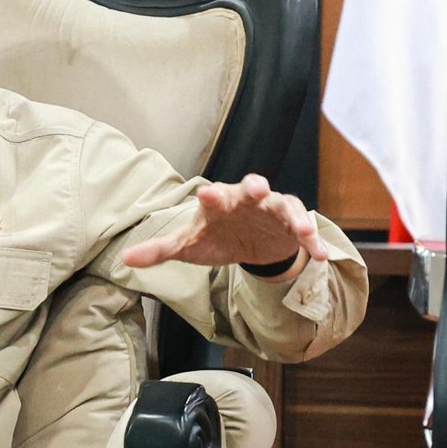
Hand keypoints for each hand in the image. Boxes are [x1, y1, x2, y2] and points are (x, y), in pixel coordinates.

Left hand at [120, 174, 326, 276]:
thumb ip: (160, 251)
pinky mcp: (292, 224)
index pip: (214, 196)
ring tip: (303, 228)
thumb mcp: (188, 246)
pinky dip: (312, 240)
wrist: (249, 246)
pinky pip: (304, 230)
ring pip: (284, 205)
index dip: (211, 196)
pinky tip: (320, 255)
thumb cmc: (215, 238)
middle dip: (255, 187)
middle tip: (257, 189)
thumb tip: (126, 260)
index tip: (206, 195)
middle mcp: (247, 200)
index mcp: (219, 203)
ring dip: (294, 215)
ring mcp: (272, 209)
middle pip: (252, 188)